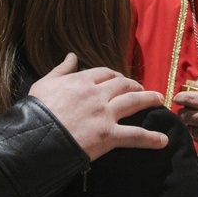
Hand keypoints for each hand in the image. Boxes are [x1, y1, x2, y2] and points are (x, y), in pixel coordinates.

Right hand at [29, 53, 168, 161]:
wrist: (35, 138)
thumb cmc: (36, 112)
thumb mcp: (44, 84)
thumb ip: (61, 70)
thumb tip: (71, 55)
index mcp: (81, 81)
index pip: (104, 73)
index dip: (114, 75)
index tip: (118, 79)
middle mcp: (97, 94)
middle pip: (122, 84)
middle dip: (134, 85)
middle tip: (141, 88)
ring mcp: (105, 114)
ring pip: (133, 102)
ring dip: (149, 99)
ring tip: (159, 99)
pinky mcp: (109, 135)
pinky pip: (134, 135)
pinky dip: (150, 139)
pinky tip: (163, 141)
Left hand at [174, 90, 197, 142]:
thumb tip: (193, 100)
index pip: (188, 98)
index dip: (180, 98)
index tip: (178, 99)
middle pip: (183, 114)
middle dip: (182, 112)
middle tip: (185, 111)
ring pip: (186, 126)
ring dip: (186, 124)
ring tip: (192, 122)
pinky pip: (193, 136)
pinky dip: (192, 133)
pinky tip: (197, 131)